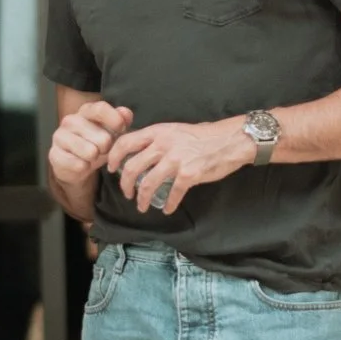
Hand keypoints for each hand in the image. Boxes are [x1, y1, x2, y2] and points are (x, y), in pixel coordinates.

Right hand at [49, 101, 132, 192]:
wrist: (76, 164)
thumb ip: (120, 120)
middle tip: (103, 149)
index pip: (100, 109)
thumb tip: (126, 114)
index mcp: (85, 111)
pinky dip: (84, 167)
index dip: (115, 120)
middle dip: (107, 148)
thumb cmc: (95, 144)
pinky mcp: (54, 154)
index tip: (122, 130)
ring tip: (92, 156)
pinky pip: (79, 164)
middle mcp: (70, 120)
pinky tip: (82, 164)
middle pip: (102, 137)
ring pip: (90, 152)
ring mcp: (60, 137)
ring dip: (95, 158)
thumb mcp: (111, 131)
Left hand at [106, 119, 255, 213]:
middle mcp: (163, 145)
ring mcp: (175, 160)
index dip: (113, 157)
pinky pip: (172, 193)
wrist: (230, 140)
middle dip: (125, 184)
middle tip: (127, 193)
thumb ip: (157, 140)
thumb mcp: (174, 130)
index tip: (111, 168)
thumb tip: (139, 153)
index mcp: (157, 132)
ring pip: (148, 183)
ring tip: (141, 206)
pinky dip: (168, 204)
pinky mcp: (189, 174)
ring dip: (141, 199)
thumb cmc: (202, 136)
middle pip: (132, 167)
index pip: (125, 142)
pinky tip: (167, 208)